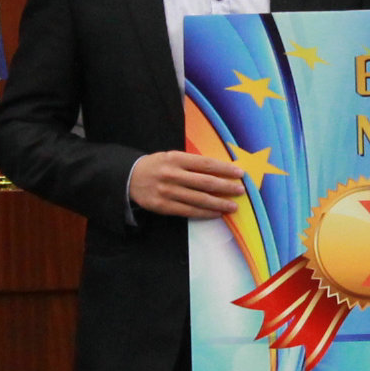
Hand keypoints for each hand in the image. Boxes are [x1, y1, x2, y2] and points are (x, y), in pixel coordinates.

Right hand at [128, 150, 246, 218]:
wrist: (129, 177)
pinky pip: (188, 211)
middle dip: (225, 187)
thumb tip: (220, 171)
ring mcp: (167, 192)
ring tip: (232, 206)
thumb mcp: (172, 157)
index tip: (239, 173)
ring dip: (218, 203)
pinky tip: (216, 213)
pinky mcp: (163, 206)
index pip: (206, 164)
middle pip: (205, 182)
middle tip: (240, 191)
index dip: (224, 169)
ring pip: (198, 199)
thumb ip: (192, 163)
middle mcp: (172, 175)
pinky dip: (204, 213)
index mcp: (176, 158)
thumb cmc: (157, 166)